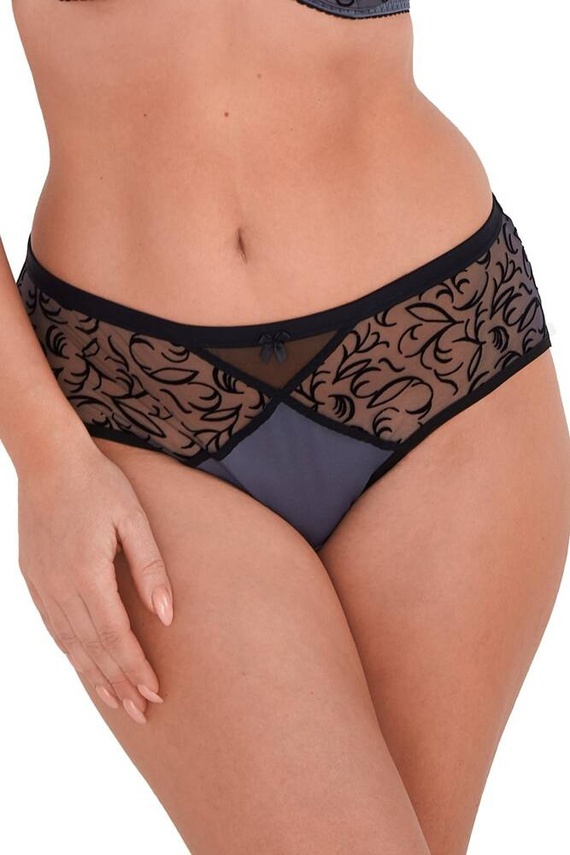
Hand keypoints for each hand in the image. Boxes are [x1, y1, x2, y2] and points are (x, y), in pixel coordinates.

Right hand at [17, 439, 172, 723]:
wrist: (48, 461)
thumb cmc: (99, 485)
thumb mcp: (134, 520)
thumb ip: (150, 569)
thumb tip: (166, 616)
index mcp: (87, 575)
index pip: (116, 636)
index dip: (136, 668)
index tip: (156, 692)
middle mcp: (60, 588)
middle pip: (92, 650)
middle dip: (120, 684)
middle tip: (143, 712)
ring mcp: (42, 586)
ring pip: (70, 645)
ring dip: (95, 677)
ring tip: (118, 702)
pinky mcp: (34, 579)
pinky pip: (54, 628)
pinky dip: (72, 654)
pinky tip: (86, 666)